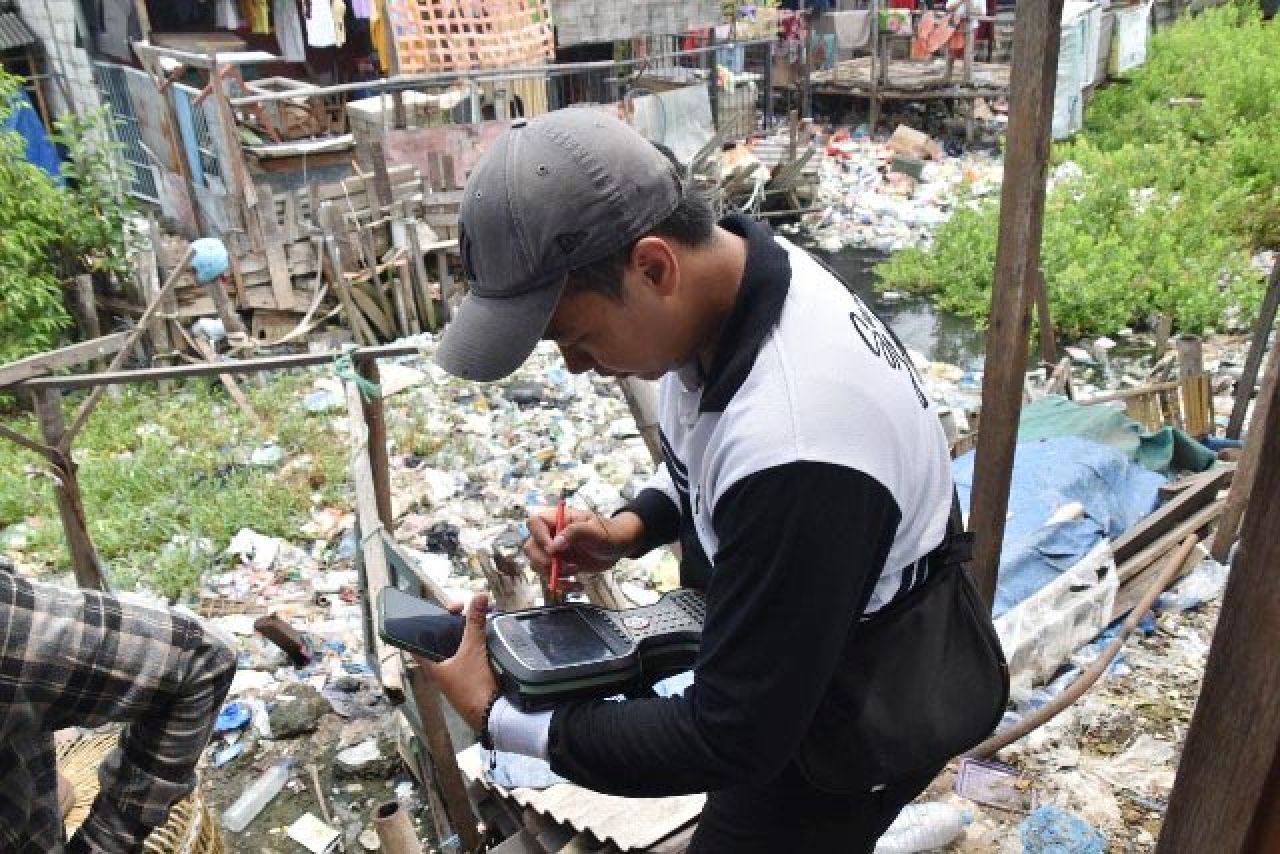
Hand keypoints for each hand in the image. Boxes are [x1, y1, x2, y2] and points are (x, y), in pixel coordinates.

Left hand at [416, 593, 499, 730]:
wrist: (493, 715)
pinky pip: (470, 656)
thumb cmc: (474, 686)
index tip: (439, 612)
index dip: (423, 623)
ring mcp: (456, 676)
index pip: (417, 641)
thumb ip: (475, 623)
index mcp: (433, 665)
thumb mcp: (474, 649)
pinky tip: (488, 637)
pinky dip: (477, 644)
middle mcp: (442, 671)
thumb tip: (479, 597)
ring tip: (480, 619)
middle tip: (467, 610)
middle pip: (441, 641)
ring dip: (468, 633)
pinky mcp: (471, 680)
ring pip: (457, 648)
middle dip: (454, 623)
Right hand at [524, 508, 643, 584]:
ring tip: (575, 570)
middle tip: (564, 566)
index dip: (538, 537)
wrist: (618, 547)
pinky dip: (562, 585)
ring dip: (553, 574)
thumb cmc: (608, 533)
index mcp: (558, 519)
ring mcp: (554, 551)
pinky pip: (550, 578)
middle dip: (545, 561)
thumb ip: (575, 533)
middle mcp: (551, 535)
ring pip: (537, 564)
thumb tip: (555, 544)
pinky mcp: (559, 566)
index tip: (553, 550)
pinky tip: (577, 585)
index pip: (534, 523)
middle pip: (531, 547)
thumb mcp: (595, 531)